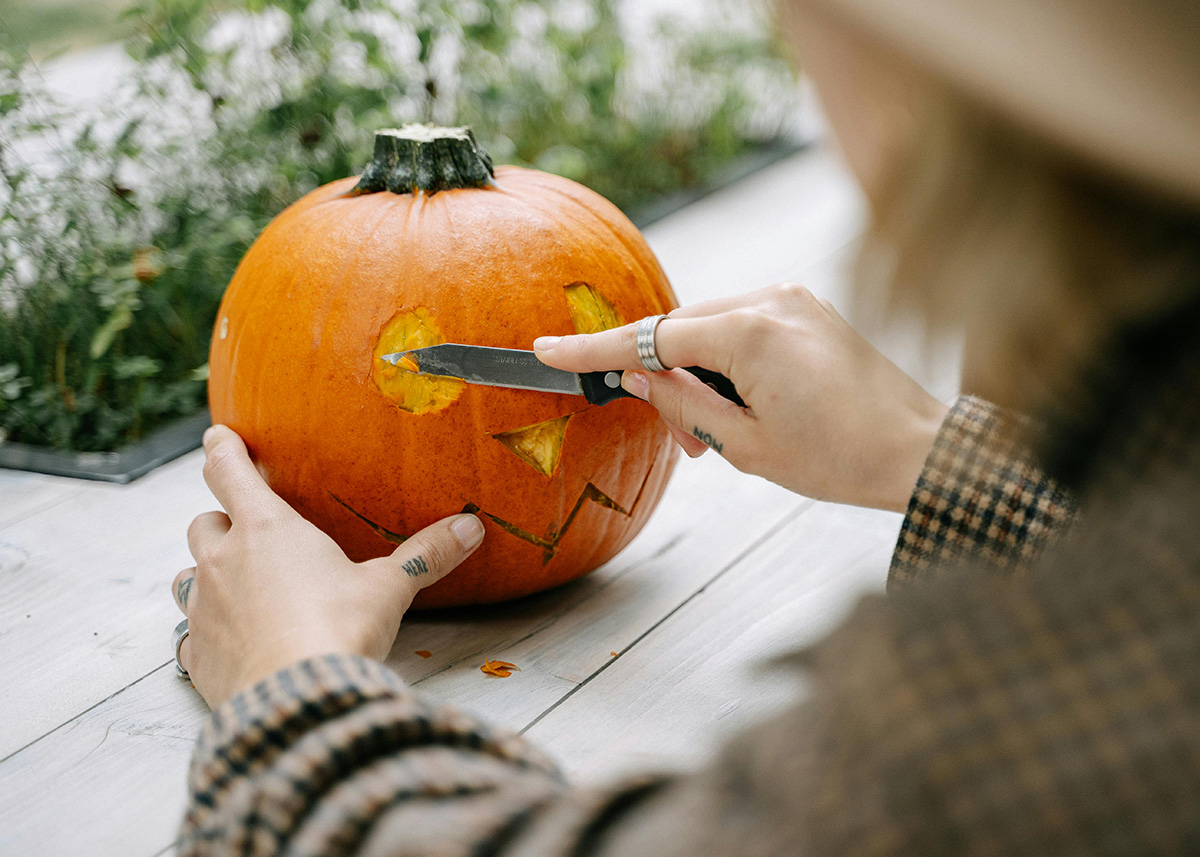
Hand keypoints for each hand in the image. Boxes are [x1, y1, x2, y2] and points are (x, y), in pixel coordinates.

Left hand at [172, 425, 484, 707]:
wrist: (296, 698)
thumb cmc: (340, 629)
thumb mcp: (389, 588)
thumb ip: (426, 555)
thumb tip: (471, 528)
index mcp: (266, 529)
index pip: (229, 472)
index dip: (223, 449)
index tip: (218, 436)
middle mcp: (223, 561)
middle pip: (203, 522)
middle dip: (221, 521)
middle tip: (245, 529)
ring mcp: (203, 609)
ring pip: (186, 575)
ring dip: (205, 574)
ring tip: (232, 585)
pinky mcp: (197, 655)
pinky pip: (188, 636)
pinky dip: (204, 634)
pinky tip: (227, 644)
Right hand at [534, 283, 947, 512]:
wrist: (919, 450)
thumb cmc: (840, 458)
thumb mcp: (745, 445)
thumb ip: (681, 402)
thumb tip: (635, 376)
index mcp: (751, 333)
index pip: (651, 335)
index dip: (595, 350)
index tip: (547, 351)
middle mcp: (771, 299)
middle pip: (681, 329)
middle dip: (666, 378)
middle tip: (683, 440)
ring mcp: (793, 298)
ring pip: (711, 327)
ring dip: (698, 372)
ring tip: (717, 431)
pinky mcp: (807, 307)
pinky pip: (744, 325)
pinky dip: (727, 361)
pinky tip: (743, 403)